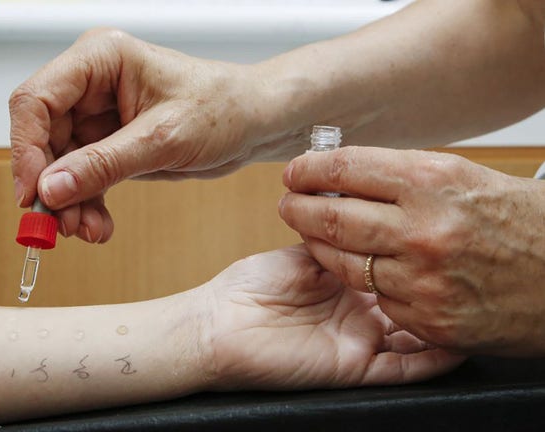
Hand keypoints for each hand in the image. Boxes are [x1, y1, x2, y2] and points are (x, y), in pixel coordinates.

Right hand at [10, 29, 291, 242]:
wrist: (253, 123)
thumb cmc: (222, 108)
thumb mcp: (164, 138)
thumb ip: (104, 163)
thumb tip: (51, 188)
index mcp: (100, 59)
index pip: (37, 99)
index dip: (26, 148)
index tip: (33, 194)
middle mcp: (90, 84)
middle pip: (42, 136)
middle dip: (49, 184)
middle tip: (59, 225)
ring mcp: (96, 115)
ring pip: (58, 164)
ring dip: (68, 202)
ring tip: (88, 230)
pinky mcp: (107, 143)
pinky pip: (80, 177)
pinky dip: (85, 204)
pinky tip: (99, 225)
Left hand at [199, 246, 462, 389]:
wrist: (220, 323)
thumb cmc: (251, 284)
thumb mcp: (304, 254)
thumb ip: (339, 239)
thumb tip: (367, 214)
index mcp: (346, 285)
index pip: (393, 271)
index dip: (416, 255)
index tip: (441, 234)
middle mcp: (358, 314)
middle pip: (410, 303)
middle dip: (436, 286)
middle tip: (464, 264)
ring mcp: (359, 342)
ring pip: (415, 337)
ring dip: (443, 322)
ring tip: (473, 300)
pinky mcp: (354, 367)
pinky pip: (403, 369)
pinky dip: (432, 359)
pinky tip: (458, 342)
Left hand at [279, 147, 544, 355]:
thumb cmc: (522, 223)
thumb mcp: (467, 179)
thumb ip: (404, 178)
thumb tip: (345, 172)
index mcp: (434, 183)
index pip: (346, 169)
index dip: (310, 170)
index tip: (295, 172)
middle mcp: (425, 230)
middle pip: (333, 218)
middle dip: (298, 208)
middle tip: (288, 204)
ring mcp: (425, 280)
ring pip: (345, 263)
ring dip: (319, 247)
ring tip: (310, 234)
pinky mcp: (430, 319)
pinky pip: (377, 298)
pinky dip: (364, 283)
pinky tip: (358, 269)